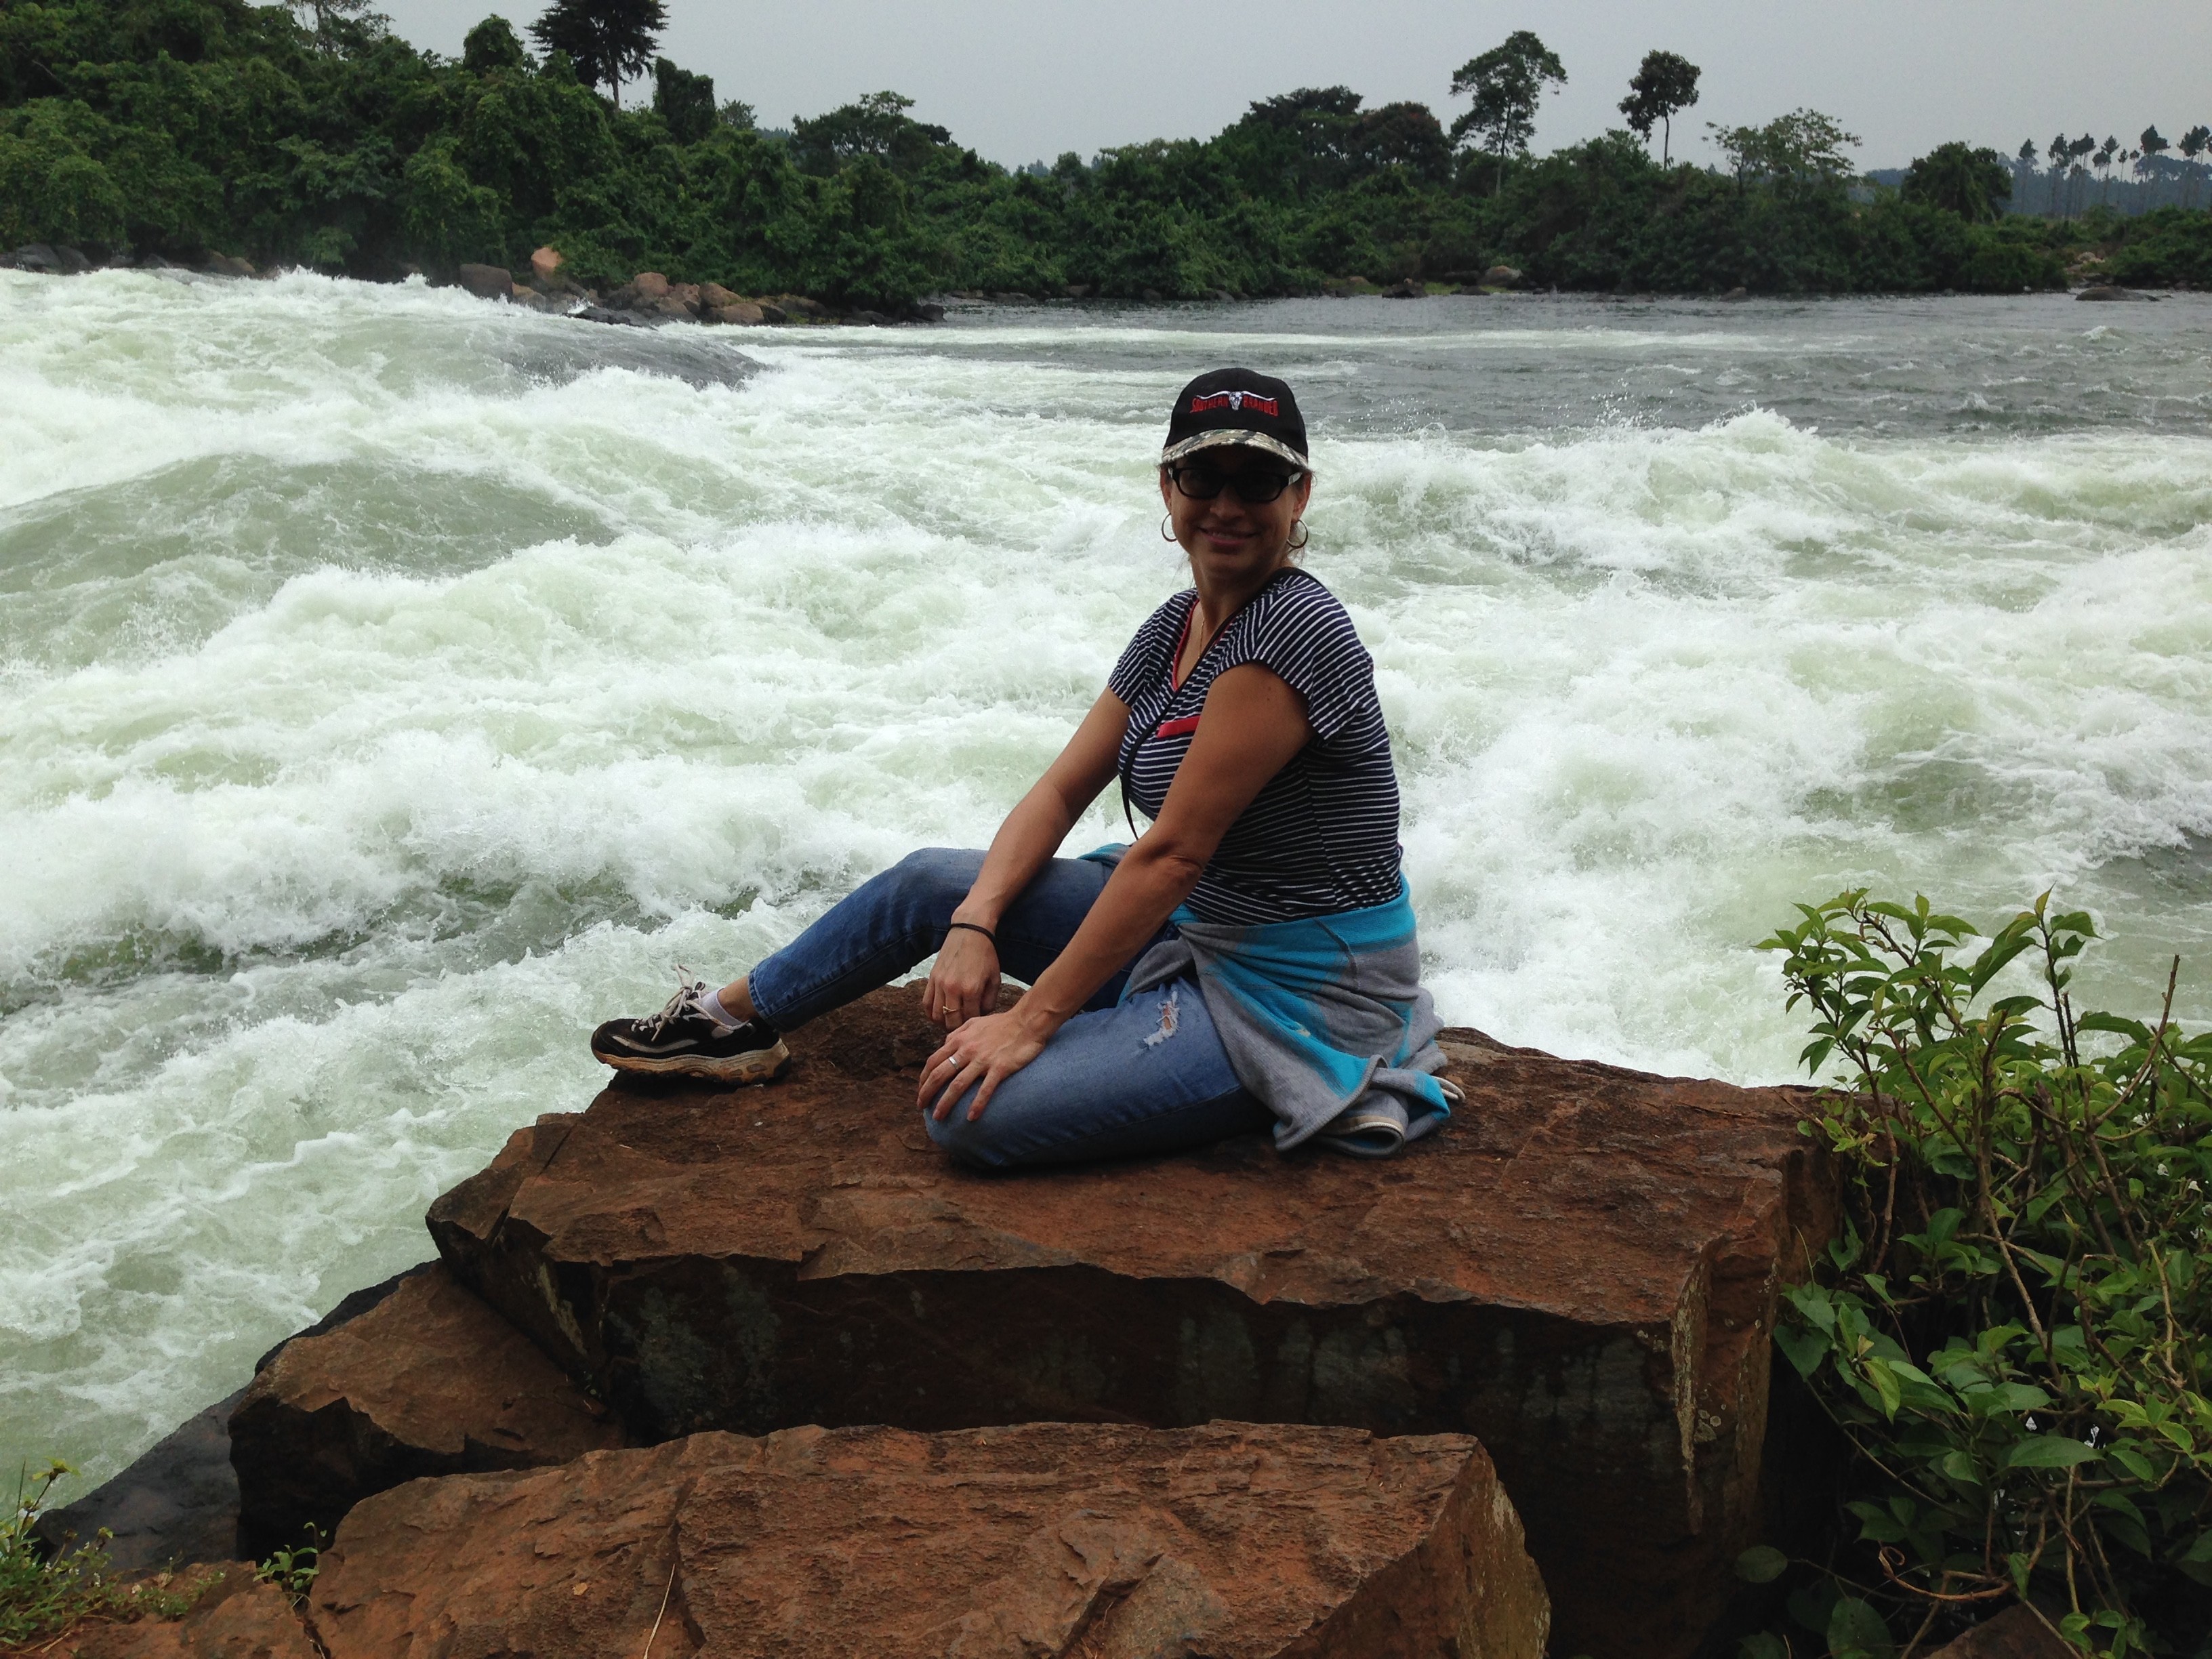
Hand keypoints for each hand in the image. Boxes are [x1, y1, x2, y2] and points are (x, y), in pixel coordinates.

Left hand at [918, 1006, 1051, 1122]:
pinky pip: (985, 1090)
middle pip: (940, 1074)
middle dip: (927, 1093)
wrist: (1027, 1021)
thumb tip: (945, 1044)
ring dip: (945, 1103)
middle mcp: (967, 1050)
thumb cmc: (1002, 1023)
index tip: (921, 1091)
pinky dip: (977, 1105)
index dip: (924, 1078)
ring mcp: (983, 1060)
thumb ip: (957, 1034)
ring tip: (938, 1117)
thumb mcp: (974, 1023)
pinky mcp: (1000, 1068)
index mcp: (959, 1040)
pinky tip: (971, 1118)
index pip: (933, 1061)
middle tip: (922, 1107)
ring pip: (958, 1085)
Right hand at [923, 926, 1000, 1029]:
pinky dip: (931, 1012)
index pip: (970, 1018)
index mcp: (972, 989)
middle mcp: (953, 989)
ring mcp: (940, 984)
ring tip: (951, 1020)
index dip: (973, 1023)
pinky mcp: (932, 978)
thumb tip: (980, 1015)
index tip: (976, 1021)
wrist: (970, 932)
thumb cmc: (986, 954)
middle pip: (951, 1021)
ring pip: (936, 1016)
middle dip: (958, 1026)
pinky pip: (926, 1003)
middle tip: (963, 1024)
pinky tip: (939, 1013)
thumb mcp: (995, 978)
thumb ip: (990, 1001)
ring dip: (944, 1022)